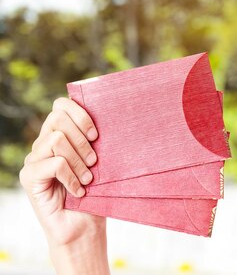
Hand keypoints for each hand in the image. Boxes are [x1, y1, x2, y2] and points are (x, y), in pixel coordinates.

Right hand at [19, 97, 105, 246]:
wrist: (83, 227)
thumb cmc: (96, 193)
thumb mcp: (100, 161)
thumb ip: (95, 139)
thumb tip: (110, 115)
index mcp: (59, 135)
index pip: (61, 105)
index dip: (80, 113)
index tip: (96, 135)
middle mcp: (42, 144)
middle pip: (57, 118)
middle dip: (82, 139)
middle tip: (94, 161)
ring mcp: (33, 160)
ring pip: (57, 140)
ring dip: (78, 160)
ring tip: (88, 179)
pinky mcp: (29, 177)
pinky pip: (54, 163)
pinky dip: (71, 177)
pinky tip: (78, 190)